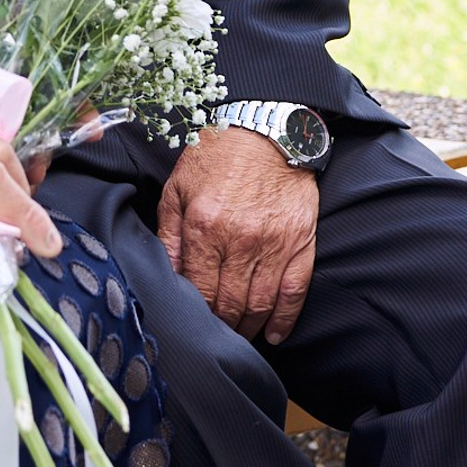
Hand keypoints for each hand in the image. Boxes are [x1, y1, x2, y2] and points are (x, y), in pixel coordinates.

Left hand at [156, 126, 317, 344]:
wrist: (266, 130)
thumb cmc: (217, 157)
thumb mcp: (178, 188)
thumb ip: (169, 234)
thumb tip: (166, 274)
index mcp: (205, 228)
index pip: (199, 290)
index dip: (196, 314)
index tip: (193, 323)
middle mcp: (240, 240)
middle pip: (230, 304)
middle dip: (221, 326)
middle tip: (215, 335)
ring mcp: (274, 244)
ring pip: (260, 304)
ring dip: (249, 328)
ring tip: (239, 336)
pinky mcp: (300, 242)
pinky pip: (294, 292)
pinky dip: (284, 319)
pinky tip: (273, 334)